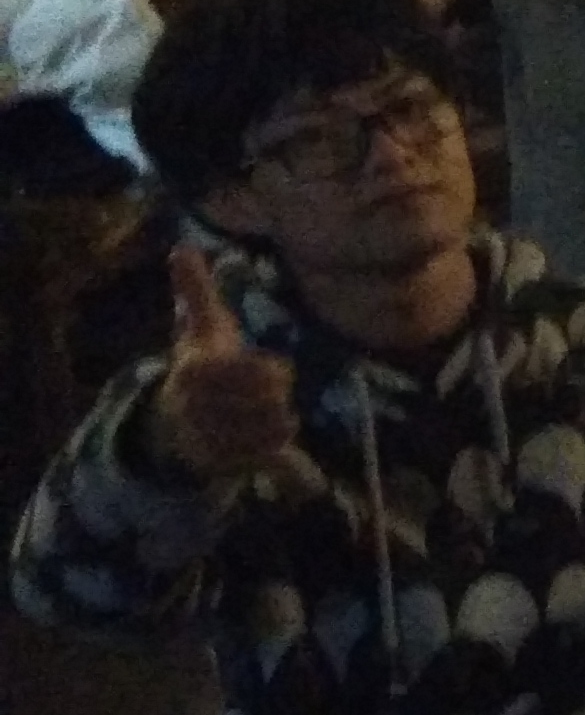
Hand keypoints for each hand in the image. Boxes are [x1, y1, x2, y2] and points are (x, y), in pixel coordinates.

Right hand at [148, 251, 299, 485]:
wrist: (173, 422)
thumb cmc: (199, 366)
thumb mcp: (200, 327)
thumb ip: (195, 290)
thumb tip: (181, 247)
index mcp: (198, 370)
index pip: (261, 373)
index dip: (276, 373)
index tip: (274, 370)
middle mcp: (196, 406)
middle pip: (271, 402)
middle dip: (279, 398)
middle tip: (273, 396)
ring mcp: (206, 439)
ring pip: (273, 431)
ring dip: (280, 423)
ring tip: (270, 416)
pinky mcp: (218, 466)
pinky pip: (267, 459)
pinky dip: (278, 449)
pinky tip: (271, 439)